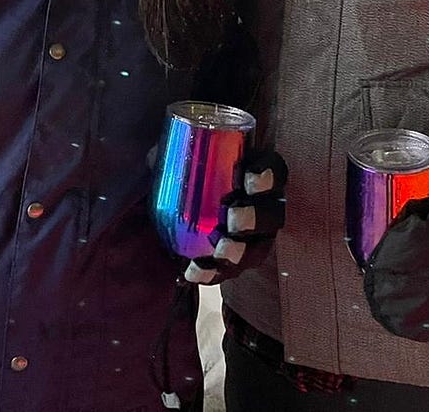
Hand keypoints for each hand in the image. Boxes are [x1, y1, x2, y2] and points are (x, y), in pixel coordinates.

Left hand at [184, 149, 286, 284]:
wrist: (198, 218)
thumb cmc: (202, 182)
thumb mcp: (192, 163)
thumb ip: (176, 156)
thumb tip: (153, 157)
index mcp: (258, 178)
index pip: (274, 172)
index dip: (267, 175)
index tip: (248, 178)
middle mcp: (264, 209)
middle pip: (272, 214)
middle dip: (255, 217)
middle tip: (233, 219)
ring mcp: (256, 240)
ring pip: (258, 248)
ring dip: (240, 250)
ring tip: (221, 251)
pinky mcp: (239, 263)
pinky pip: (230, 272)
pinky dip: (212, 273)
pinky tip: (192, 273)